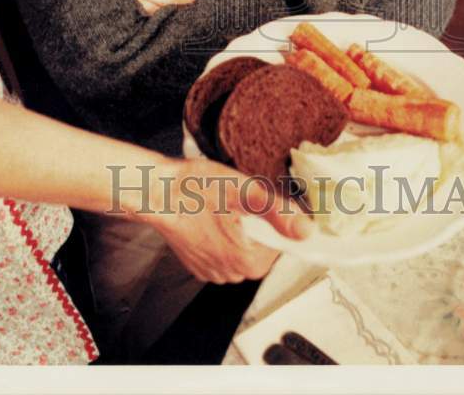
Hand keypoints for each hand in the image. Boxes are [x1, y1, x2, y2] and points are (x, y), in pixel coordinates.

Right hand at [141, 157, 311, 283]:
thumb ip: (278, 212)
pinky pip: (224, 253)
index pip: (282, 245)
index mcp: (248, 261)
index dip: (278, 221)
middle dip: (258, 225)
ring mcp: (214, 272)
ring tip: (223, 207)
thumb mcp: (244, 191)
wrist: (157, 192)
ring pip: (244, 250)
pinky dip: (223, 236)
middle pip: (263, 248)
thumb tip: (306, 230)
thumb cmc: (197, 188)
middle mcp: (232, 275)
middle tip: (239, 201)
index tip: (263, 202)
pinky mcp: (200, 266)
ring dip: (241, 230)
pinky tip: (212, 217)